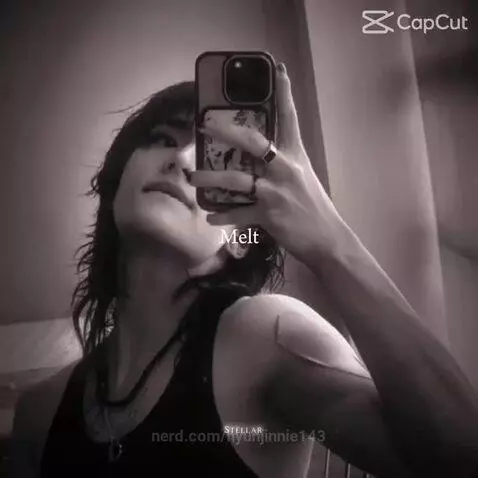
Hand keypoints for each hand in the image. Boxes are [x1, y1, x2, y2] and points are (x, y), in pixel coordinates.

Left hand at [190, 63, 343, 262]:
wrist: (327, 238)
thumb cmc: (313, 206)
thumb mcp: (302, 177)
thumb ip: (282, 163)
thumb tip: (260, 155)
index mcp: (295, 156)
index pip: (290, 118)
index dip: (284, 93)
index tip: (278, 69)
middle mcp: (285, 169)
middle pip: (253, 142)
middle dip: (226, 131)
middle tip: (204, 125)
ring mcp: (275, 192)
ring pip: (237, 180)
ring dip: (211, 179)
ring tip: (192, 178)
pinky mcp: (268, 215)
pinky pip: (239, 214)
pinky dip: (223, 217)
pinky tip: (210, 218)